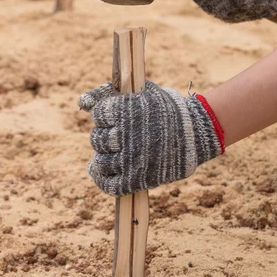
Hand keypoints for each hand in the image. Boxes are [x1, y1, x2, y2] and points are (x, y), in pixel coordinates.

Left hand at [78, 81, 223, 195]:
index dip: (105, 115)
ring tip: (117, 152)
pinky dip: (103, 179)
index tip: (116, 116)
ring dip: (105, 156)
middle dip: (106, 136)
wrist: (195, 134)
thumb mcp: (140, 92)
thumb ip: (107, 93)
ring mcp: (130, 159)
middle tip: (120, 135)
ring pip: (101, 161)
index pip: (98, 114)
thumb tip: (81, 103)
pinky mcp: (136, 179)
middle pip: (97, 139)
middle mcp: (125, 135)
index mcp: (126, 111)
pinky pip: (109, 184)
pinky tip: (106, 172)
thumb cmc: (165, 110)